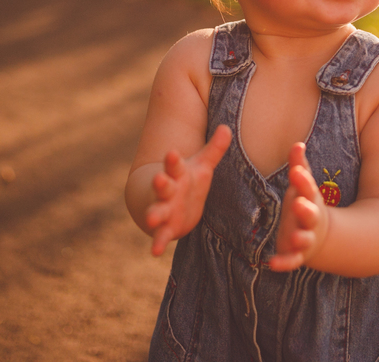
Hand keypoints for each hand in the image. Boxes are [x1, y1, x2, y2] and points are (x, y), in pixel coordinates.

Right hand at [145, 125, 231, 256]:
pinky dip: (158, 242)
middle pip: (163, 185)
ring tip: (151, 219)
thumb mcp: (203, 165)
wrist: (169, 202)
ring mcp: (164, 209)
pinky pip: (161, 235)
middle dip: (160, 183)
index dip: (172, 160)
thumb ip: (215, 149)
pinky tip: (155, 251)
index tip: (172, 153)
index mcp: (177, 174)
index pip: (174, 165)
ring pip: (157, 210)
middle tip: (158, 180)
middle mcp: (168, 190)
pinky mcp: (166, 227)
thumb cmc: (189, 180)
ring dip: (154, 214)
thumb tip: (227, 127)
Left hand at [268, 143, 329, 271]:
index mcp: (310, 199)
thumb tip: (297, 143)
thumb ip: (299, 166)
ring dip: (301, 238)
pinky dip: (284, 263)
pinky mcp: (297, 254)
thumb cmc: (304, 203)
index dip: (303, 181)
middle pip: (311, 214)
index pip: (308, 188)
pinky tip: (272, 264)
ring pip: (305, 239)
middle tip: (299, 203)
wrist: (319, 234)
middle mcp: (310, 219)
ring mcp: (305, 238)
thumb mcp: (302, 185)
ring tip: (295, 237)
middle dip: (306, 210)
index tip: (295, 171)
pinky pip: (291, 260)